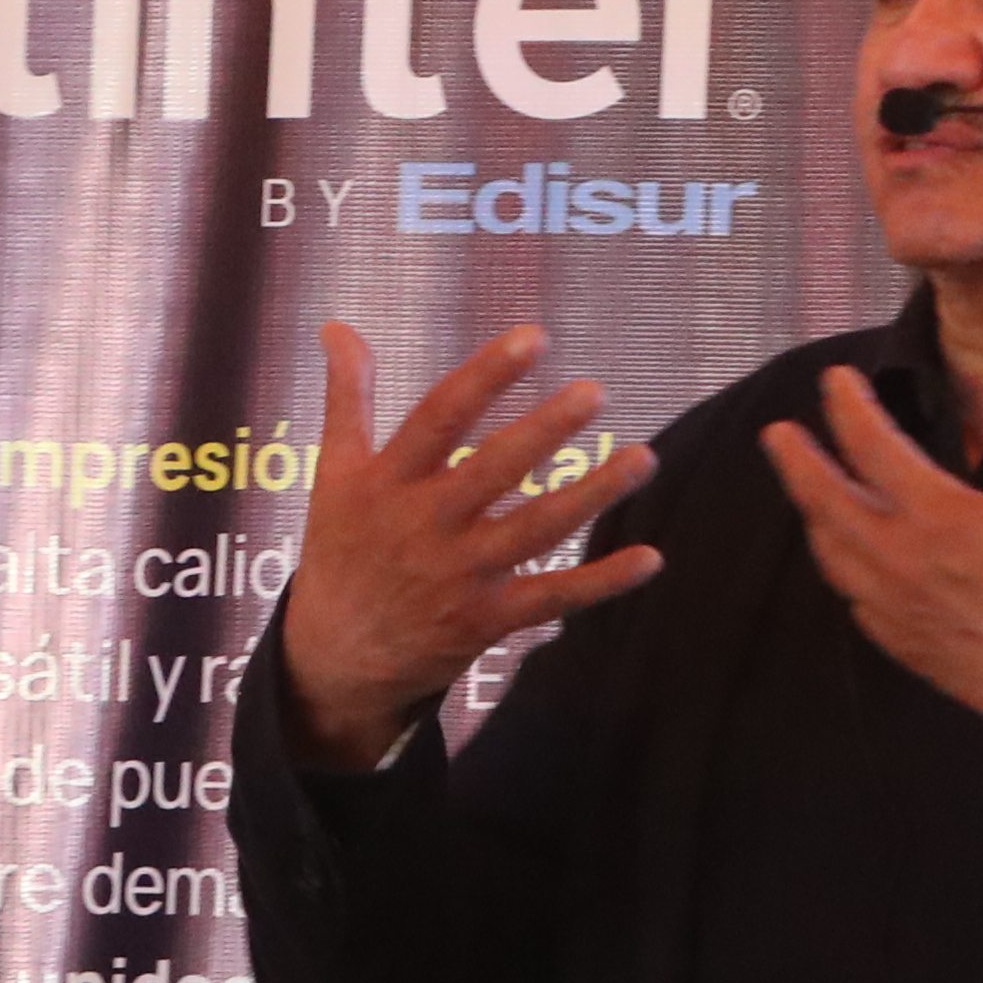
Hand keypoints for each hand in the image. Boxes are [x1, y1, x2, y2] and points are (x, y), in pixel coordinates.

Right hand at [275, 320, 665, 763]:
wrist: (336, 658)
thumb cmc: (341, 552)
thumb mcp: (333, 473)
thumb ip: (347, 397)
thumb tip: (336, 325)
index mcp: (388, 481)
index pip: (441, 417)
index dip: (487, 376)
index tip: (533, 338)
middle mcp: (426, 525)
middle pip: (494, 470)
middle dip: (545, 431)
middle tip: (594, 392)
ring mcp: (460, 575)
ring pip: (536, 530)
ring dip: (592, 495)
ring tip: (643, 459)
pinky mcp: (487, 619)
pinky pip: (553, 598)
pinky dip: (602, 582)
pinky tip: (650, 558)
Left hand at [763, 356, 982, 786]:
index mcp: (937, 516)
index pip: (873, 447)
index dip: (849, 409)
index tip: (834, 380)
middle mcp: (901, 562)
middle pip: (828, 504)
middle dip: (798, 463)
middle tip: (776, 435)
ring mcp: (898, 610)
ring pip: (834, 557)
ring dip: (814, 518)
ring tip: (806, 497)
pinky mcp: (909, 648)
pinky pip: (856, 603)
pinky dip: (843, 573)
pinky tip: (850, 568)